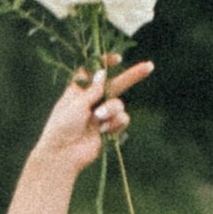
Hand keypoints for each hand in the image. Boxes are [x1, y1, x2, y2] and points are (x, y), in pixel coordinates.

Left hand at [33, 54, 152, 178]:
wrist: (64, 153)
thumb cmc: (63, 126)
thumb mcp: (77, 102)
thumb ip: (93, 89)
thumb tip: (102, 72)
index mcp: (79, 90)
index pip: (94, 72)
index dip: (105, 64)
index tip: (118, 59)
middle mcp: (92, 101)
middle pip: (116, 84)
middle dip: (132, 76)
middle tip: (149, 66)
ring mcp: (101, 115)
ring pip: (119, 104)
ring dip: (112, 109)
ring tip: (99, 119)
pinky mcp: (108, 129)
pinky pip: (122, 119)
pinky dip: (115, 123)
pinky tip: (104, 130)